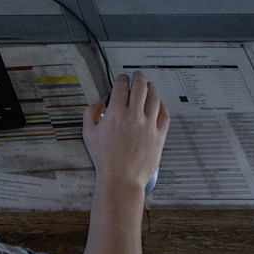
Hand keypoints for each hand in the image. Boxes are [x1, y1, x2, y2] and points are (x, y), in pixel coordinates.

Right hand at [82, 71, 168, 192]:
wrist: (122, 178)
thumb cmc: (104, 158)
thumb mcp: (88, 133)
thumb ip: (91, 113)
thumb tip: (100, 103)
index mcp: (115, 114)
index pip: (121, 87)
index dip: (122, 79)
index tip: (122, 78)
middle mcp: (134, 116)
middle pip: (141, 88)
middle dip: (139, 77)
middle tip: (138, 75)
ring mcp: (149, 125)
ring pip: (154, 98)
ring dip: (152, 88)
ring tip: (149, 86)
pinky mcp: (159, 135)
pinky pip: (165, 115)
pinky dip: (162, 105)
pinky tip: (159, 103)